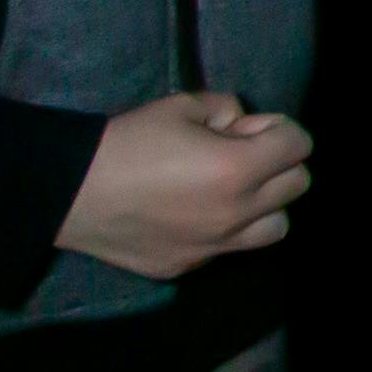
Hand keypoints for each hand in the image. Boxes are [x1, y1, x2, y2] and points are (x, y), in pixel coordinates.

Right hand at [58, 91, 311, 279]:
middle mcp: (236, 214)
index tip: (241, 130)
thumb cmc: (129, 142)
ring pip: (275, 227)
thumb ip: (226, 109)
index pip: (300, 146)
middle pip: (297, 186)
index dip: (276, 129)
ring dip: (263, 205)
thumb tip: (241, 126)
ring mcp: (213, 246)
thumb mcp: (183, 105)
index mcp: (239, 170)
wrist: (71, 193)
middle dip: (277, 164)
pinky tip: (192, 214)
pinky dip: (225, 230)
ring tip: (228, 191)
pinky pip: (228, 248)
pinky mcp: (187, 265)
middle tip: (238, 156)